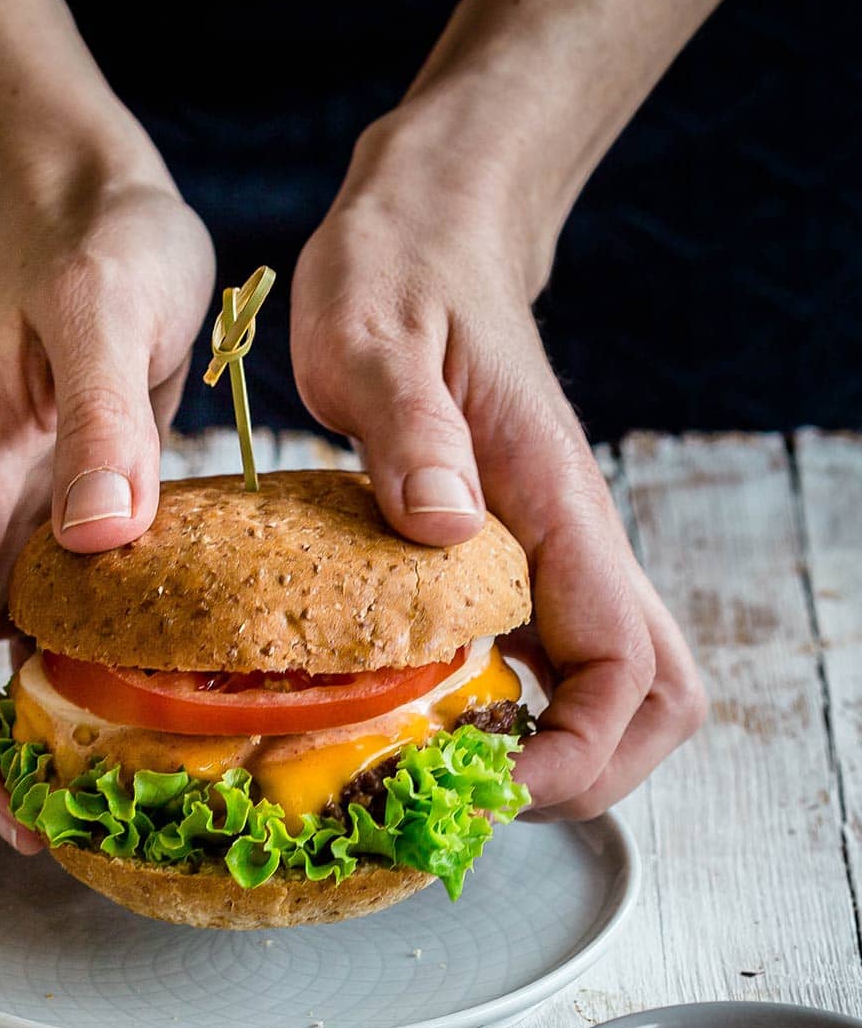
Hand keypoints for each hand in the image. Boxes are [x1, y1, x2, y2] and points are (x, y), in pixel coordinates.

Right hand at [0, 164, 214, 844]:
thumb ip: (101, 424)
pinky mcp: (19, 541)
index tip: (5, 809)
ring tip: (67, 797)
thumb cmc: (103, 257)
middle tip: (36, 825)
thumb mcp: (111, 315)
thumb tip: (97, 541)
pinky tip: (90, 724)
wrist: (98, 222)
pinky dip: (20, 702)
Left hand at [290, 116, 705, 818]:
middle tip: (476, 793)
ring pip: (611, 688)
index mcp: (556, 506)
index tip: (487, 781)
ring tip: (449, 767)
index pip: (626, 669)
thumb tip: (444, 533)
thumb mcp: (375, 338)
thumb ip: (411, 431)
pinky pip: (552, 660)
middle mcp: (574, 543)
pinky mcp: (517, 555)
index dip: (575, 753)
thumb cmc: (399, 277)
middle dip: (585, 776)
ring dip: (554, 751)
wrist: (427, 233)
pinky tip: (428, 713)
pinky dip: (513, 712)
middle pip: (652, 702)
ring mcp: (552, 554)